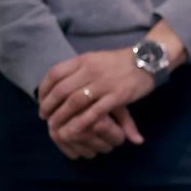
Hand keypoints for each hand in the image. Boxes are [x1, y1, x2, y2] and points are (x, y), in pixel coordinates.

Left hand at [38, 51, 153, 152]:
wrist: (149, 60)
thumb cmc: (119, 62)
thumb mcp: (96, 59)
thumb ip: (76, 70)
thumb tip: (54, 85)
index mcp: (85, 60)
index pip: (55, 74)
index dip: (43, 90)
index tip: (41, 101)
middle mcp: (92, 70)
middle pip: (61, 91)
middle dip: (49, 107)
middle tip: (45, 118)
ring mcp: (105, 83)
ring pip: (74, 103)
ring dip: (61, 117)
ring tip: (55, 127)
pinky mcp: (117, 96)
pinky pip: (94, 113)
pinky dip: (80, 124)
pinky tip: (72, 132)